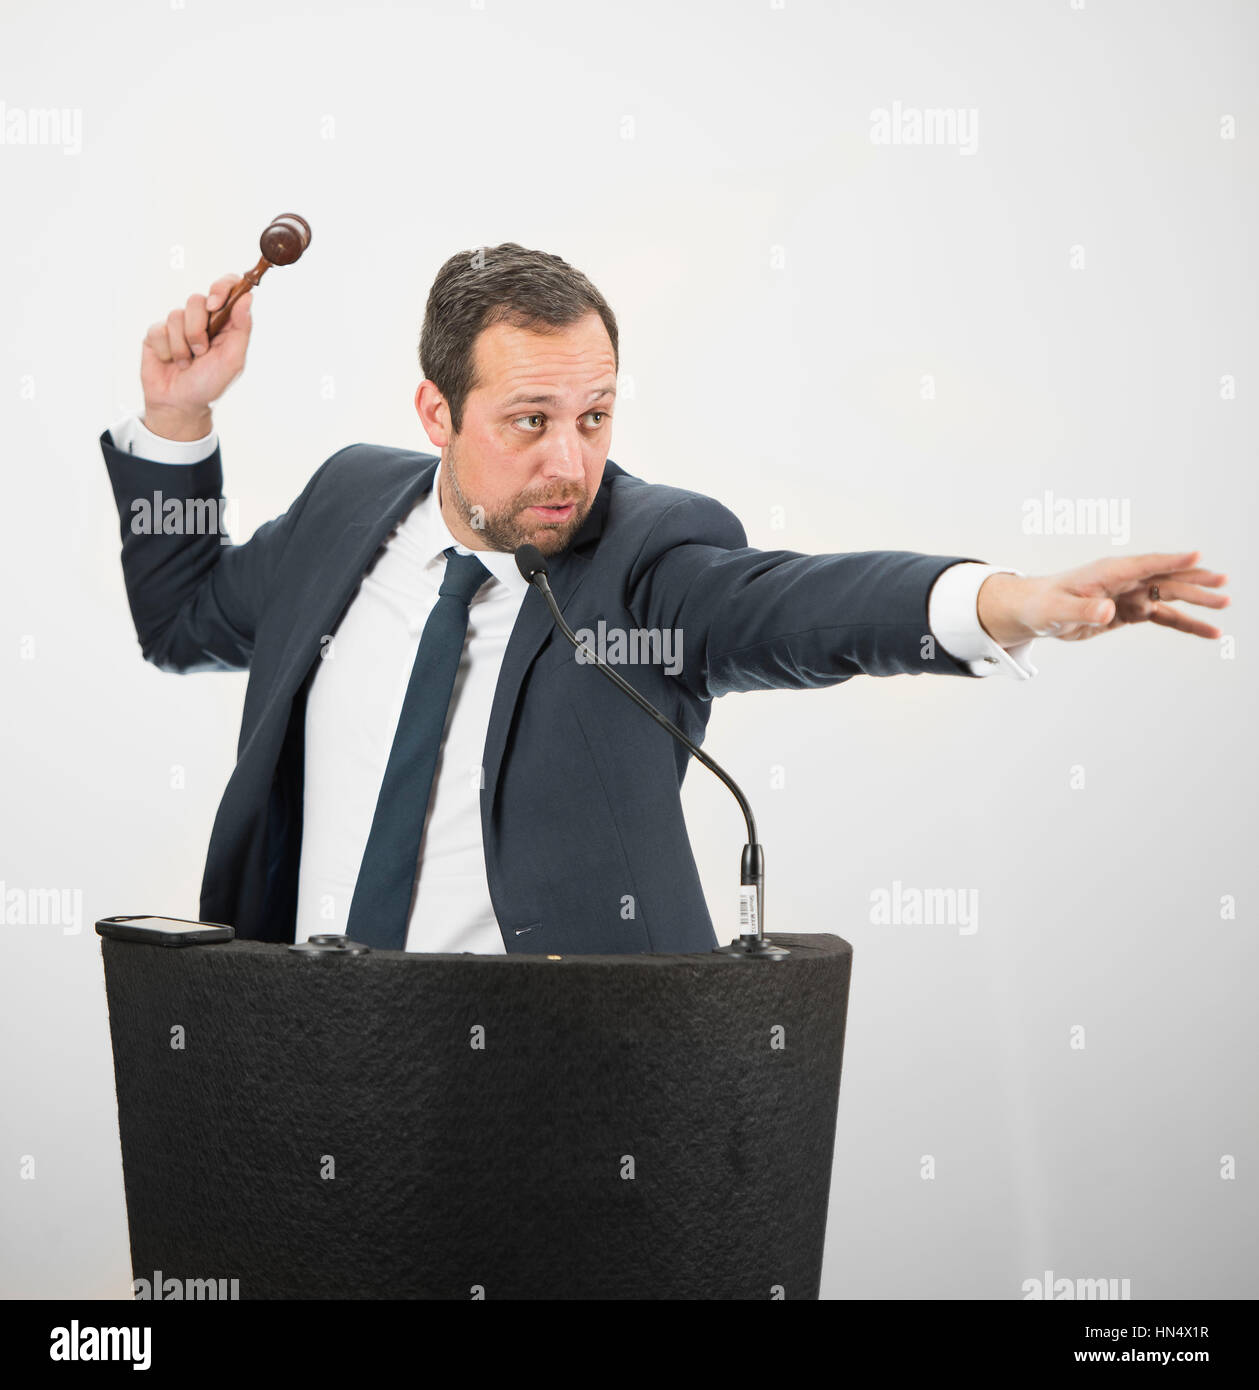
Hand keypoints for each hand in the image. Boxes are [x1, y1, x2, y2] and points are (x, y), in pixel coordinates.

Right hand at [140, 273, 252, 439]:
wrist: (180, 403)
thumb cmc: (210, 383)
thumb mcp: (233, 359)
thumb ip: (241, 328)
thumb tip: (248, 296)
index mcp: (224, 322)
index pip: (227, 287)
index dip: (221, 288)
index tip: (215, 305)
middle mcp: (201, 319)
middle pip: (197, 299)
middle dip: (198, 329)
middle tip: (201, 352)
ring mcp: (178, 324)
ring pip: (176, 314)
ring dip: (183, 345)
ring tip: (187, 362)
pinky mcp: (157, 332)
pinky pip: (159, 329)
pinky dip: (167, 350)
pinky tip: (170, 362)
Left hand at [977, 551, 1229, 645]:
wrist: (1036, 611)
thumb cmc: (1043, 605)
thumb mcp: (1057, 610)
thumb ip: (1082, 610)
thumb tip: (1107, 610)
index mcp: (1107, 572)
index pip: (1144, 564)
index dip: (1169, 560)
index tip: (1197, 555)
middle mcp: (1124, 580)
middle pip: (1165, 578)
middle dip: (1194, 580)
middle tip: (1224, 583)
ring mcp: (1130, 595)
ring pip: (1169, 596)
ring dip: (1196, 602)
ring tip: (1225, 606)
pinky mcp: (1130, 611)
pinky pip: (1163, 616)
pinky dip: (1185, 623)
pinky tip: (1207, 631)